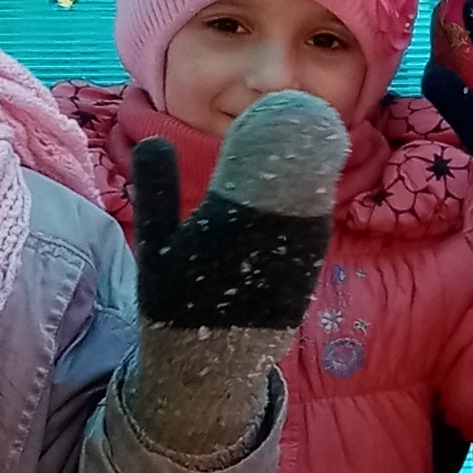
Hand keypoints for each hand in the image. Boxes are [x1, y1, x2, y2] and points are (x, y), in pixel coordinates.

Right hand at [133, 90, 345, 334]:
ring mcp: (292, 263)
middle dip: (298, 146)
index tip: (272, 108)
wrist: (208, 365)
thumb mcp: (155, 247)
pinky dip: (318, 197)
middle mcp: (264, 245)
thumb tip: (153, 139)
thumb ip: (156, 192)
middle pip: (291, 183)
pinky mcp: (309, 276)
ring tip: (316, 130)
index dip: (266, 138)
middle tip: (303, 109)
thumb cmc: (175, 302)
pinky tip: (319, 172)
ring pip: (312, 203)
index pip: (252, 171)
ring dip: (315, 167)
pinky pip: (318, 227)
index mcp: (221, 230)